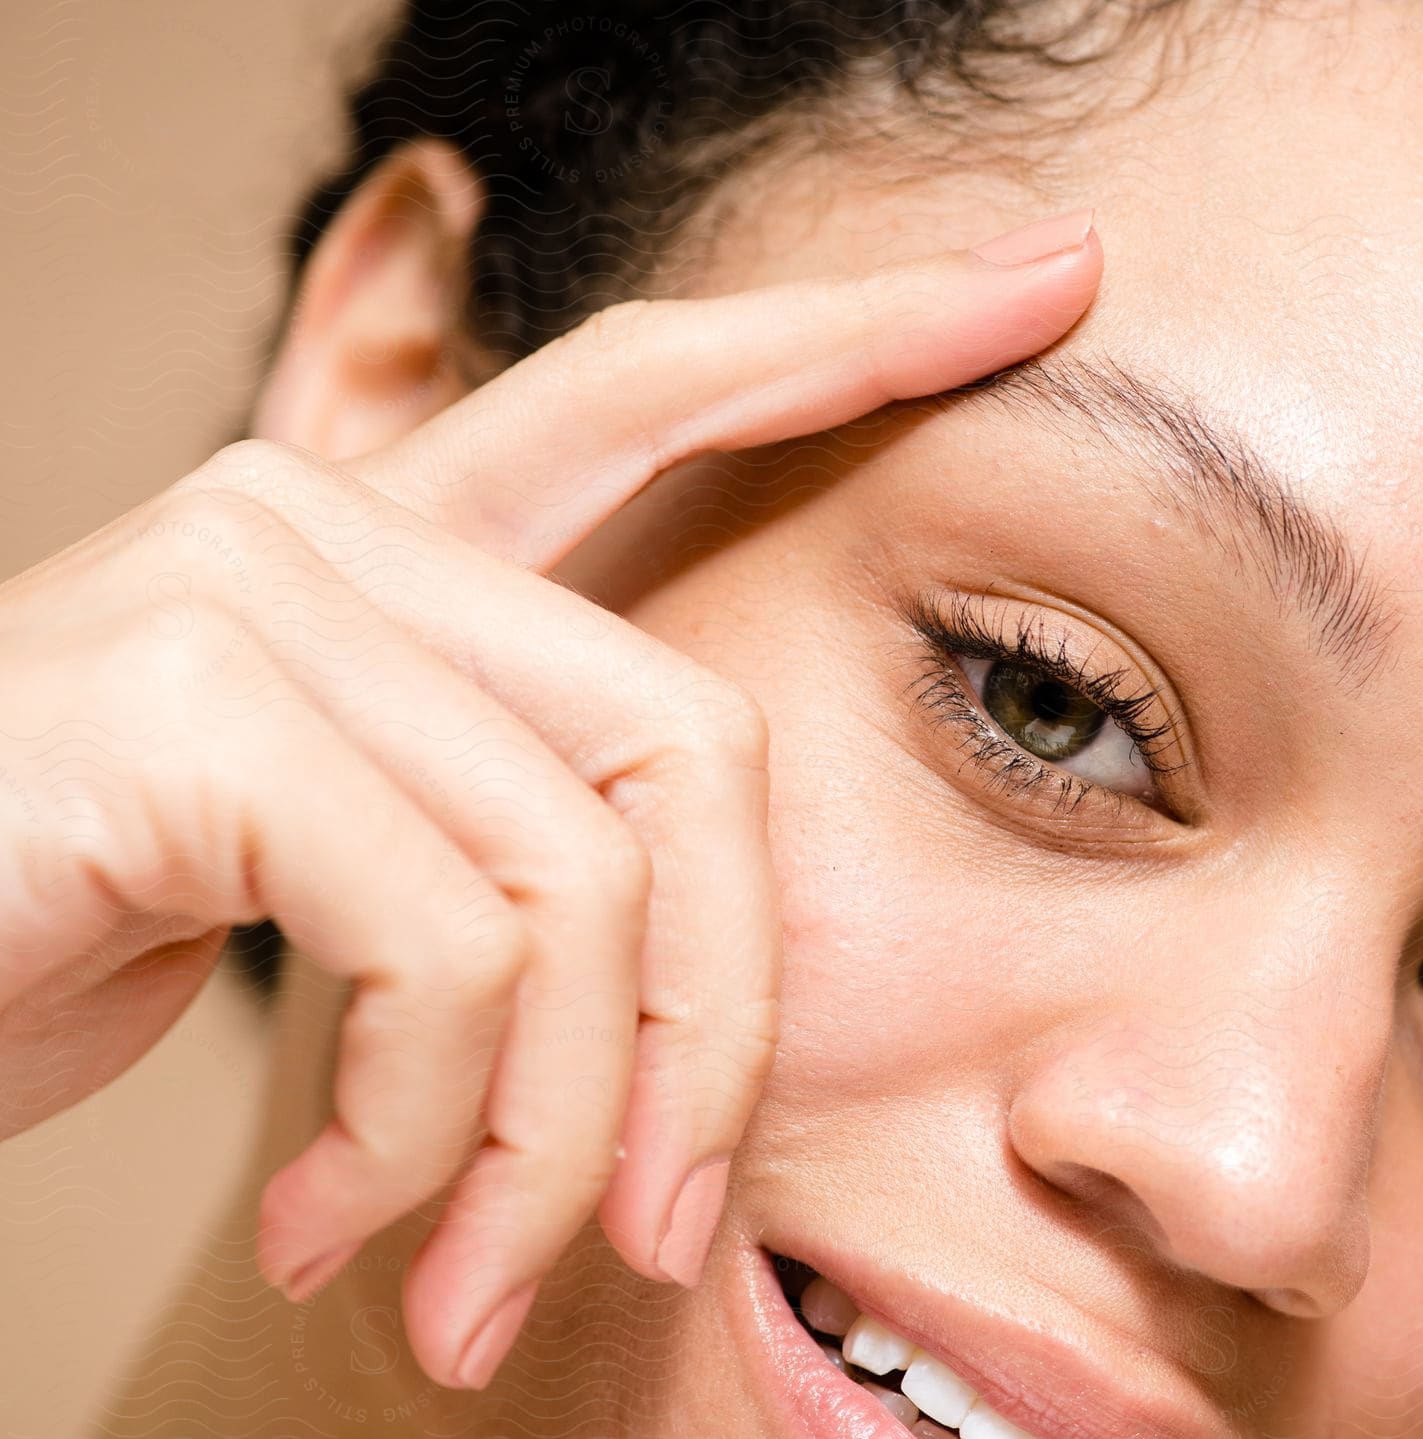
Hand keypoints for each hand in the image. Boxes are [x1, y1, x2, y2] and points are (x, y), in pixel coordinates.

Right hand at [0, 209, 1100, 1387]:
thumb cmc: (60, 942)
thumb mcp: (325, 870)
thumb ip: (495, 818)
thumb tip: (663, 923)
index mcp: (386, 547)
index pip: (658, 393)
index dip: (860, 339)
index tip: (1045, 283)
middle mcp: (324, 524)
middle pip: (693, 739)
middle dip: (719, 1016)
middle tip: (657, 1223)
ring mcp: (251, 592)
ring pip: (582, 880)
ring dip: (552, 1132)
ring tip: (465, 1271)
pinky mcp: (186, 707)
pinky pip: (453, 945)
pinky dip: (435, 1132)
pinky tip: (336, 1223)